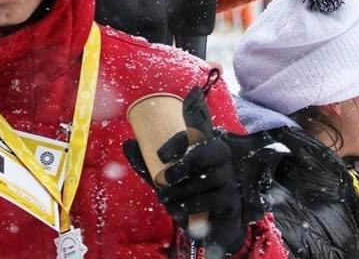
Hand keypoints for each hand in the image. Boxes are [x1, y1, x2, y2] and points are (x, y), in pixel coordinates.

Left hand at [125, 132, 245, 253]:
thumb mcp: (165, 177)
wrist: (209, 225)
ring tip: (165, 198)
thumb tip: (127, 143)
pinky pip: (212, 200)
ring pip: (209, 178)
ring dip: (181, 190)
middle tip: (163, 180)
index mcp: (205, 146)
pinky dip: (189, 206)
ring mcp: (228, 180)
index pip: (197, 133)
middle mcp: (221, 160)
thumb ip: (147, 162)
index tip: (159, 155)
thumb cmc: (185, 193)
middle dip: (185, 165)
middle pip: (212, 151)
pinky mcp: (230, 201)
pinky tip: (176, 209)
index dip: (179, 141)